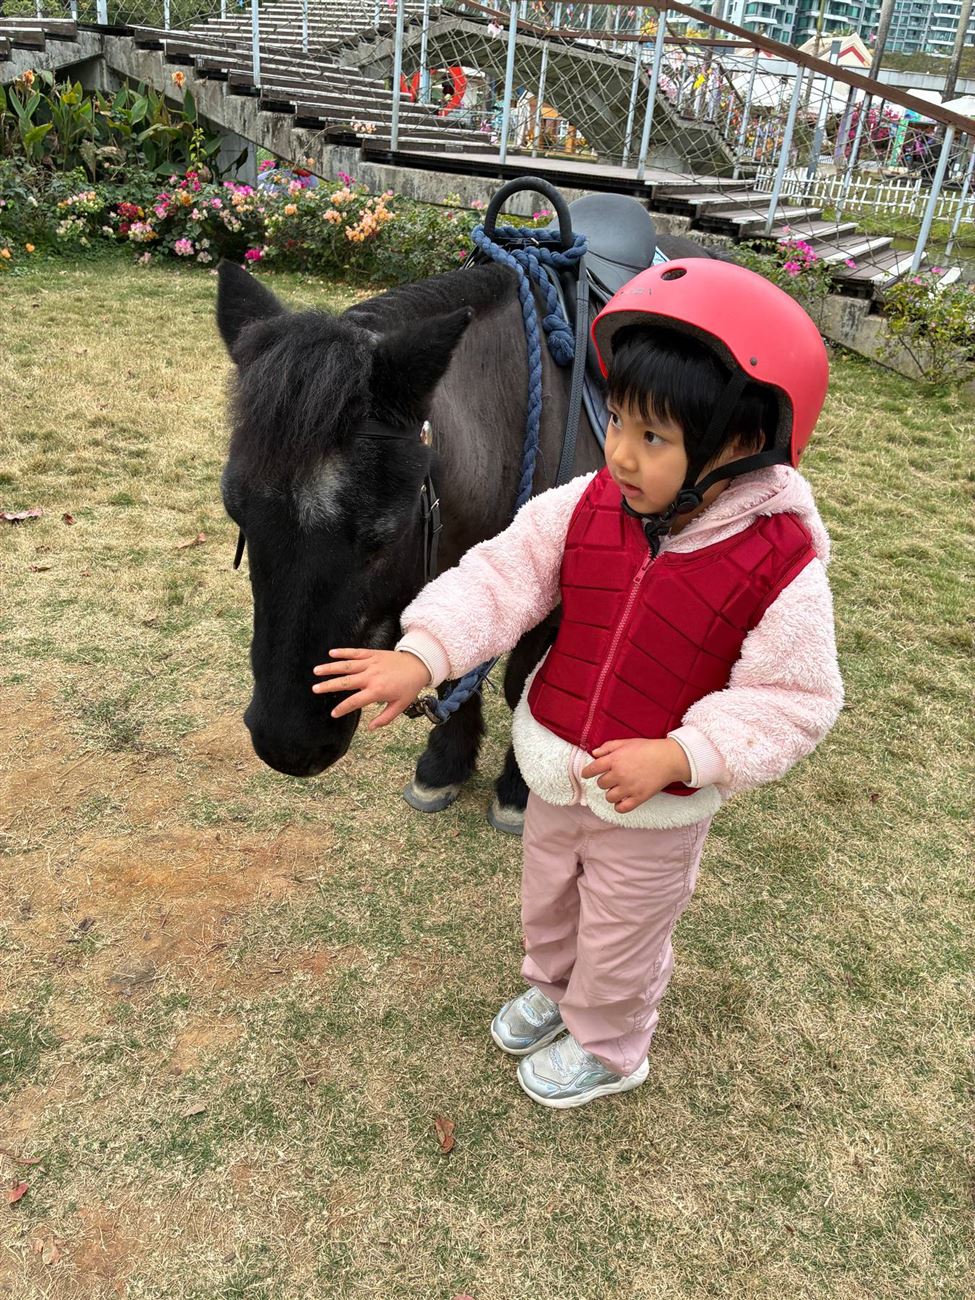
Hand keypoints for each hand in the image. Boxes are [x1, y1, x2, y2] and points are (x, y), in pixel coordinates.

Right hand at [312, 648, 430, 729]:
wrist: (419, 665)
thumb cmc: (409, 687)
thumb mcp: (400, 706)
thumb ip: (384, 718)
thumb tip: (370, 728)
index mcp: (377, 691)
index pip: (355, 701)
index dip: (343, 708)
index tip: (333, 713)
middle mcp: (371, 676)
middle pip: (346, 682)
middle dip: (329, 685)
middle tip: (315, 689)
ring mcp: (371, 663)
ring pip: (347, 665)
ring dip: (331, 668)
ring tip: (316, 671)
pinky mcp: (372, 654)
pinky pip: (355, 652)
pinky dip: (343, 652)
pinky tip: (331, 653)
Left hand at [580, 738, 690, 813]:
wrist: (669, 759)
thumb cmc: (648, 748)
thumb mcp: (626, 742)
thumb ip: (608, 747)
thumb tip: (594, 753)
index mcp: (615, 760)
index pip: (592, 769)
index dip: (586, 772)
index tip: (586, 774)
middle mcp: (619, 774)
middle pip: (601, 784)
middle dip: (604, 781)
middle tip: (613, 777)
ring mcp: (629, 788)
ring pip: (609, 797)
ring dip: (611, 793)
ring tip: (619, 788)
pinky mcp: (638, 798)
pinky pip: (621, 808)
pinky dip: (619, 806)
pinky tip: (622, 800)